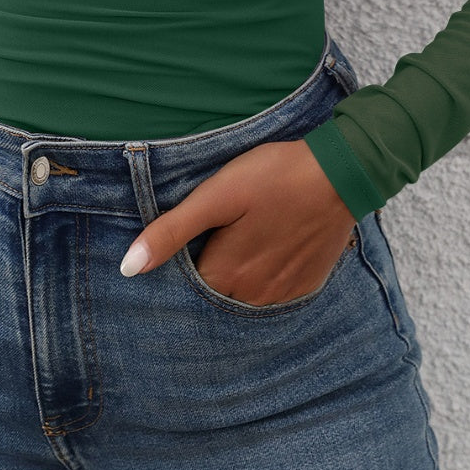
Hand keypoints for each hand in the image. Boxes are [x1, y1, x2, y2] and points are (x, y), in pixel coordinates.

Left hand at [119, 138, 355, 304]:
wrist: (341, 173)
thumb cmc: (274, 176)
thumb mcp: (216, 195)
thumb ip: (172, 232)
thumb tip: (128, 268)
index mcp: (224, 274)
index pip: (185, 288)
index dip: (180, 264)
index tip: (186, 241)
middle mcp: (252, 296)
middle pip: (214, 293)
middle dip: (208, 271)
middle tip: (216, 235)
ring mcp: (282, 294)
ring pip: (243, 295)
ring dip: (237, 276)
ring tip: (242, 239)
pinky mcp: (306, 285)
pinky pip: (274, 292)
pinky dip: (266, 276)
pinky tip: (269, 247)